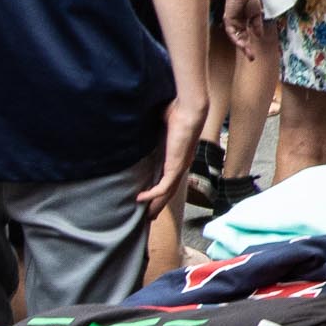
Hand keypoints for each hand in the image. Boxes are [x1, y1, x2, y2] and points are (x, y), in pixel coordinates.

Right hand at [140, 93, 210, 211]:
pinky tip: (141, 199)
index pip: (169, 179)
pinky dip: (152, 194)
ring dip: (156, 205)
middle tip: (149, 217)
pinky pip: (164, 186)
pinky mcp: (176, 166)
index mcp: (179, 157)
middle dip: (159, 205)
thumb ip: (151, 132)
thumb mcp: (160, 126)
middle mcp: (181, 165)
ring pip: (167, 193)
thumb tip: (137, 128)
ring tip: (146, 215)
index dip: (160, 192)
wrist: (188, 109)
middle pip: (169, 191)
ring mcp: (180, 167)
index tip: (149, 200)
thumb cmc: (176, 112)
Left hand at [221, 0, 267, 58]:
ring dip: (241, 45)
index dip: (249, 47)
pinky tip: (241, 43)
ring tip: (248, 52)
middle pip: (240, 40)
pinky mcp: (227, 19)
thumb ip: (257, 25)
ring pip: (235, 37)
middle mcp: (236, 25)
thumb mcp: (256, 15)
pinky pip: (231, 31)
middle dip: (246, 49)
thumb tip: (259, 36)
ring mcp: (231, 22)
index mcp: (243, 24)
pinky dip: (235, 37)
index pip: (246, 38)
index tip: (254, 56)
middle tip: (252, 57)